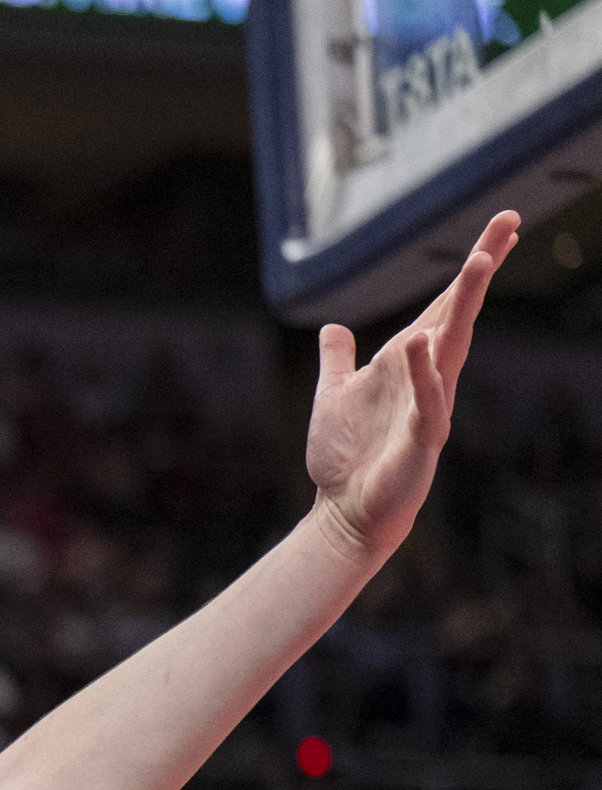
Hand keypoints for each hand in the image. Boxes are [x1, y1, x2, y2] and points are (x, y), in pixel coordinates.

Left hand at [306, 210, 519, 560]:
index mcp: (408, 363)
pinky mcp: (421, 439)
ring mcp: (430, 406)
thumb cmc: (346, 459)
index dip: (471, 268)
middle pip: (459, 313)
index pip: (444, 306)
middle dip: (482, 267)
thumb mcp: (333, 397)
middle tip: (509, 222)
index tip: (503, 228)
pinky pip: (428, 400)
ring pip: (453, 347)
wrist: (345, 514)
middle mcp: (428, 377)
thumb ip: (338, 361)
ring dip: (464, 306)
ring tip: (478, 261)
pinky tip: (422, 342)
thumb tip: (335, 327)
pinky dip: (424, 373)